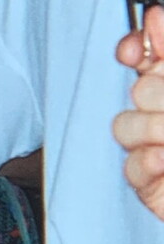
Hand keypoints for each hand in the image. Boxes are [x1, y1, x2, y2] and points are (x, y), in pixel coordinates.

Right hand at [115, 5, 163, 219]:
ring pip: (124, 126)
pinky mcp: (150, 184)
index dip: (141, 47)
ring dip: (153, 129)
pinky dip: (147, 162)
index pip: (149, 55)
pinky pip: (131, 168)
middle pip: (138, 89)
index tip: (142, 49)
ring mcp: (157, 148)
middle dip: (157, 95)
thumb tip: (156, 19)